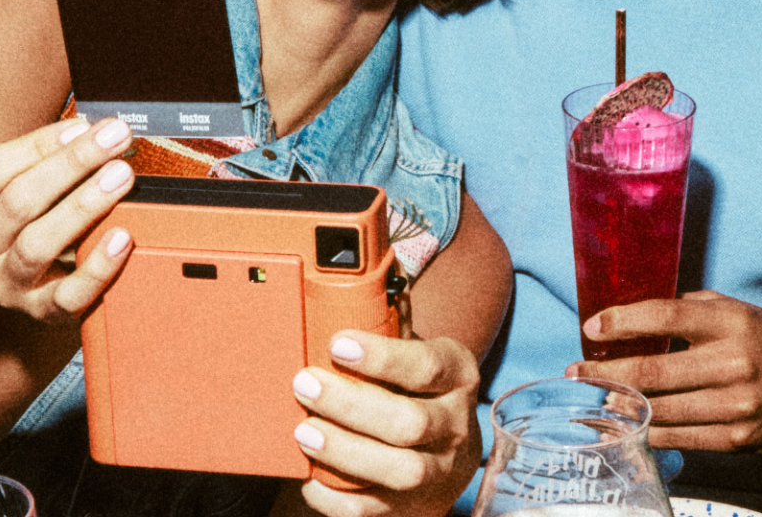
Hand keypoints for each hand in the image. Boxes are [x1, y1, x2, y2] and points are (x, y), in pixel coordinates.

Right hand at [0, 116, 136, 322]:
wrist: (27, 293)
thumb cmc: (30, 225)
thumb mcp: (21, 192)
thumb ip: (47, 163)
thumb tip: (95, 130)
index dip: (33, 146)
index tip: (81, 126)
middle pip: (16, 203)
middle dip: (71, 165)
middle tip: (114, 139)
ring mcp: (3, 286)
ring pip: (36, 245)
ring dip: (83, 205)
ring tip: (121, 176)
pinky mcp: (40, 313)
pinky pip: (69, 294)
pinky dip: (98, 265)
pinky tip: (122, 238)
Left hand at [289, 330, 481, 516]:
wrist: (448, 451)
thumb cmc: (417, 389)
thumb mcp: (418, 352)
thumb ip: (392, 323)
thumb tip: (364, 269)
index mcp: (458, 376)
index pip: (426, 367)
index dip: (381, 357)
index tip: (337, 343)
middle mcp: (456, 426)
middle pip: (409, 423)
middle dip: (350, 404)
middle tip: (305, 385)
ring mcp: (439, 472)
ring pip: (399, 471)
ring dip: (344, 451)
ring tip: (303, 430)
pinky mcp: (415, 508)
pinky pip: (374, 511)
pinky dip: (337, 498)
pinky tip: (311, 478)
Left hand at [568, 290, 761, 452]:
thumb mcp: (738, 312)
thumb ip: (693, 309)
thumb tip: (637, 313)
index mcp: (732, 322)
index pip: (666, 315)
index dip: (623, 321)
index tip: (591, 328)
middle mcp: (733, 362)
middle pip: (654, 370)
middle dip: (607, 373)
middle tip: (576, 372)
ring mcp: (735, 405)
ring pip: (660, 409)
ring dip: (620, 405)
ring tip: (596, 399)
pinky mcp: (736, 439)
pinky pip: (678, 438)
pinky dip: (647, 430)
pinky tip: (629, 421)